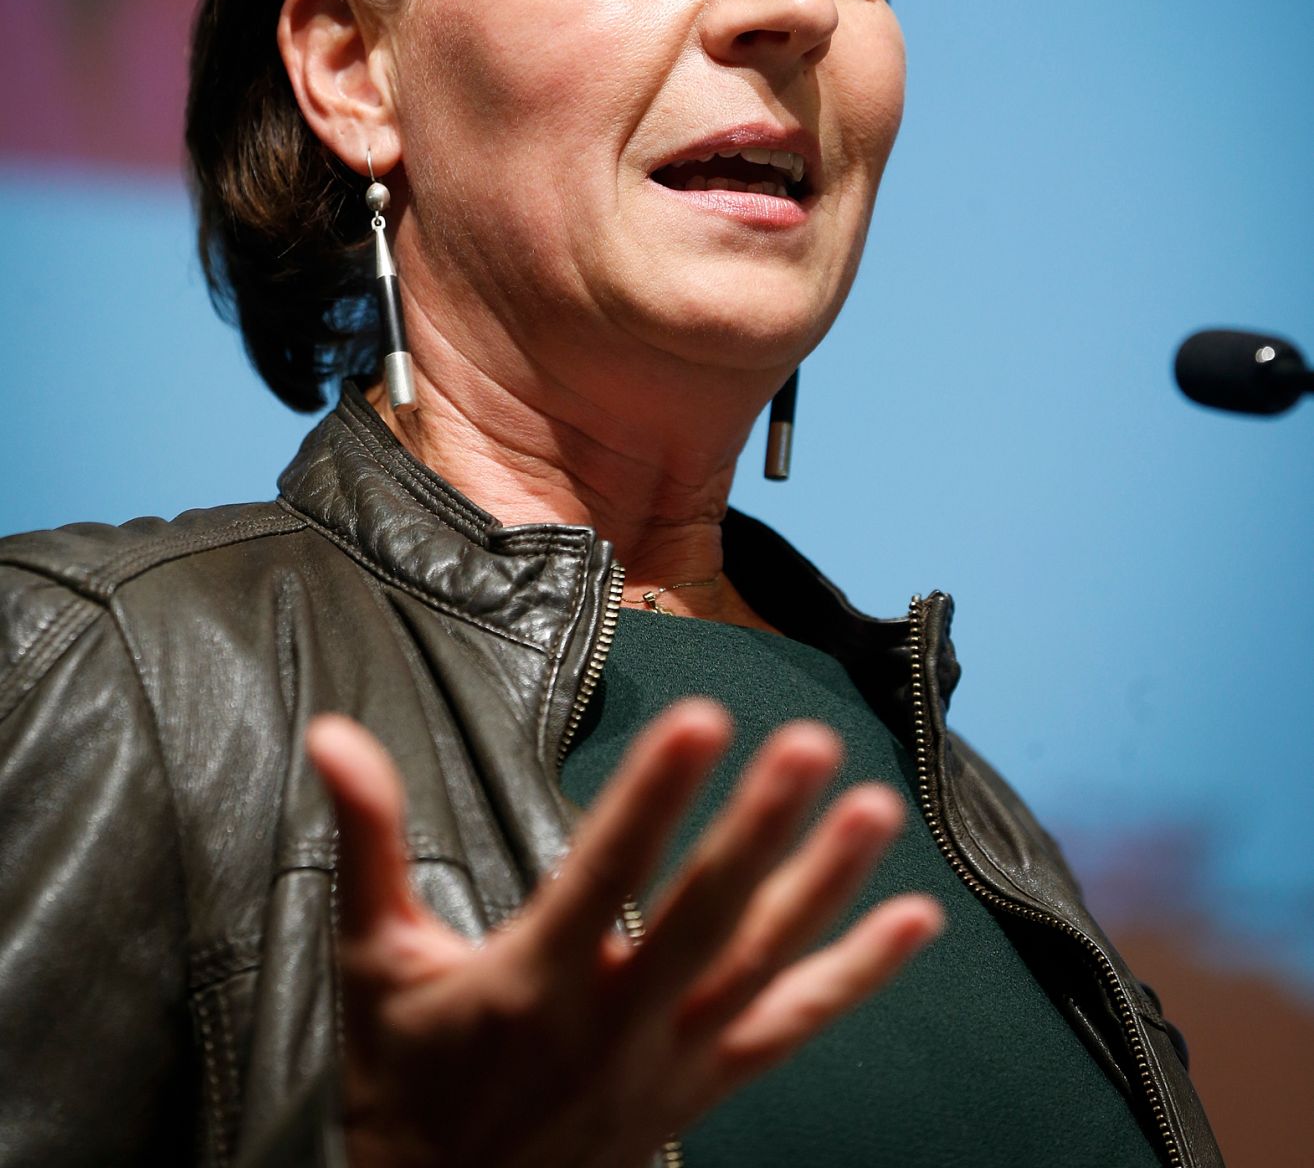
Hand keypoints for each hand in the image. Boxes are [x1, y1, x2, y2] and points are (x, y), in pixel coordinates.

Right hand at [306, 701, 943, 1167]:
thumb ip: (368, 839)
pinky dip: (856, 976)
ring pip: (762, 965)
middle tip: (808, 746)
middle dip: (758, 827)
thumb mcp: (373, 958)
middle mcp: (613, 1023)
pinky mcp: (703, 1084)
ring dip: (824, 885)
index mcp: (531, 982)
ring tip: (875, 806)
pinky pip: (792, 1028)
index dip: (652, 796)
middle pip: (702, 916)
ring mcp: (670, 1060)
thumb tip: (334, 737)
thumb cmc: (407, 1080)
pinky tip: (912, 921)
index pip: (602, 873)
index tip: (698, 720)